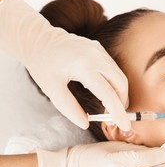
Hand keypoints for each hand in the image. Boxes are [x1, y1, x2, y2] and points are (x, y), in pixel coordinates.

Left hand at [0, 0, 129, 130]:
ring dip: (119, 94)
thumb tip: (85, 123)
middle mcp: (96, 56)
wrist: (38, 40)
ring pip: (120, 77)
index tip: (124, 126)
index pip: (108, 94)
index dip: (117, 112)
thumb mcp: (51, 89)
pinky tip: (106, 93)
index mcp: (83, 66)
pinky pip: (114, 70)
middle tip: (114, 119)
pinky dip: (115, 84)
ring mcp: (100, 51)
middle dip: (121, 104)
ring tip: (110, 108)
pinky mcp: (100, 50)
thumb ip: (69, 108)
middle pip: (120, 84)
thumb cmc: (42, 65)